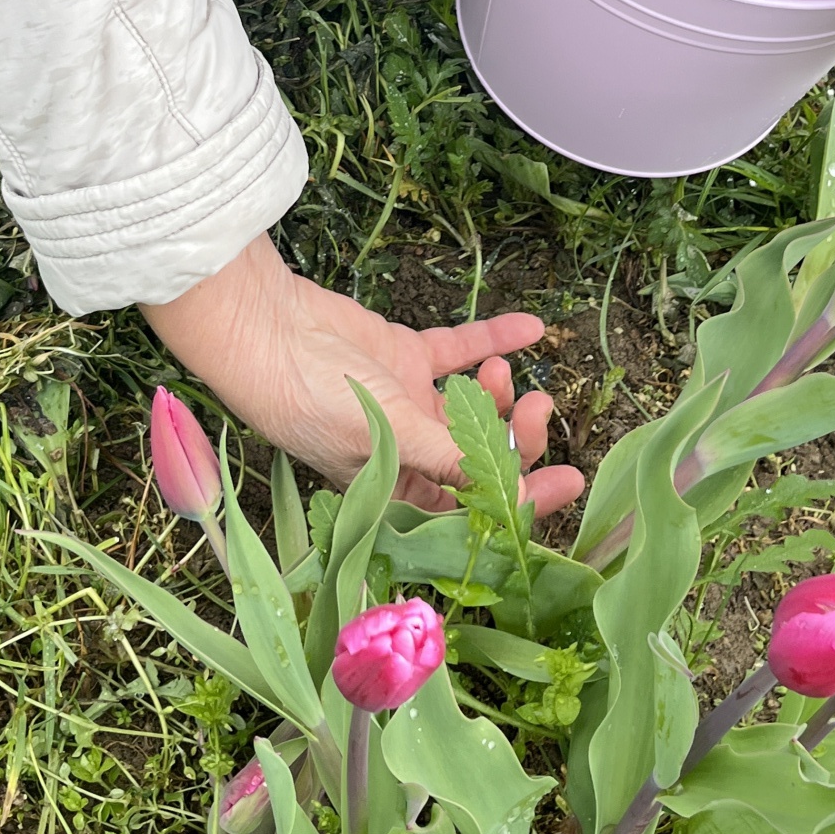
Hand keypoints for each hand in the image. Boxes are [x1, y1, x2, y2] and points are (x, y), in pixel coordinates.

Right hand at [142, 232, 583, 514]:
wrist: (266, 330)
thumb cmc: (312, 398)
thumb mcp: (386, 436)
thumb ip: (449, 459)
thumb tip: (510, 494)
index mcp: (397, 492)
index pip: (472, 505)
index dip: (522, 498)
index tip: (568, 480)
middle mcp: (408, 455)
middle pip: (481, 455)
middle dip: (517, 436)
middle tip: (540, 407)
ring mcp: (408, 405)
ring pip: (474, 406)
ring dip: (501, 390)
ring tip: (505, 372)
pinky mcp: (406, 358)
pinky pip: (460, 351)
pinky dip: (496, 340)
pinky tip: (534, 327)